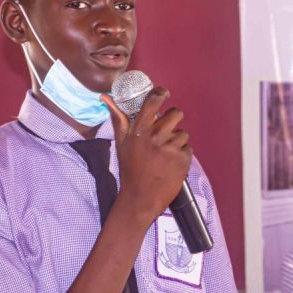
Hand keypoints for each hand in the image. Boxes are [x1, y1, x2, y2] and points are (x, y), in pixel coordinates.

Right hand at [102, 87, 191, 225]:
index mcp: (140, 130)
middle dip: (172, 121)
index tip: (164, 94)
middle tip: (165, 133)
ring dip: (177, 141)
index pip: (154, 101)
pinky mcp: (182, 159)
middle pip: (175, 114)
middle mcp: (155, 136)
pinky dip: (182, 155)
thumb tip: (104, 97)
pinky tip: (171, 164)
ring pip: (183, 133)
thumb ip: (117, 118)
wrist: (140, 199)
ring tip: (165, 154)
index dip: (162, 93)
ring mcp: (170, 148)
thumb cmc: (129, 169)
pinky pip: (188, 148)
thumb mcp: (121, 143)